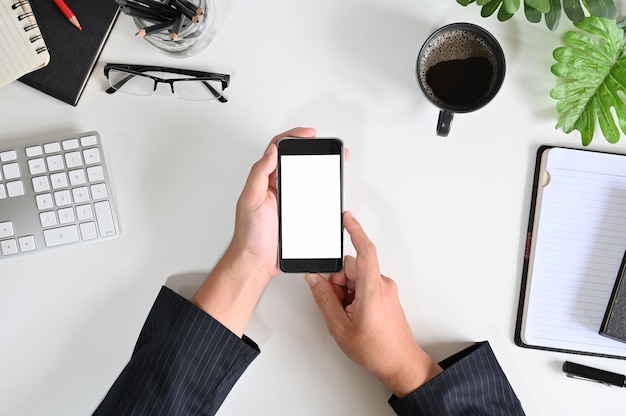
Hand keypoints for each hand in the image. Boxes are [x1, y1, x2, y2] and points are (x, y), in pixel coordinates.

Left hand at [229, 127, 316, 280]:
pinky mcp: (298, 214)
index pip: (278, 149)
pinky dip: (323, 192)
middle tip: (327, 148)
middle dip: (312, 151)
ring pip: (307, 179)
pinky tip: (330, 191)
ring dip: (320, 171)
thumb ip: (259, 174)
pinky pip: (313, 199)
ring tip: (333, 165)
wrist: (256, 261)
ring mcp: (288, 200)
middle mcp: (276, 187)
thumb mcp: (250, 199)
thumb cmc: (249, 234)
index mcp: (264, 180)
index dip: (294, 138)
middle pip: (296, 161)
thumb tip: (271, 151)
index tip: (309, 135)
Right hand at [305, 211, 442, 396]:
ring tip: (346, 315)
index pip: (365, 251)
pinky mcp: (385, 296)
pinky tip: (353, 315)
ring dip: (345, 291)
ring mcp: (385, 290)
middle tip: (335, 305)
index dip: (355, 231)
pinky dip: (353, 296)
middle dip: (337, 281)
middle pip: (351, 267)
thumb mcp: (340, 327)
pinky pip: (363, 286)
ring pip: (355, 277)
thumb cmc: (377, 350)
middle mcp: (382, 285)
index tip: (346, 218)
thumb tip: (314, 279)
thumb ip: (324, 298)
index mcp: (372, 288)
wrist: (401, 364)